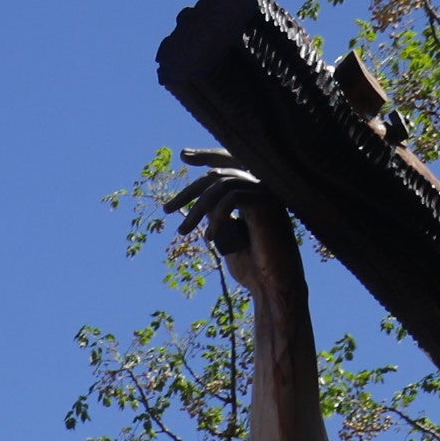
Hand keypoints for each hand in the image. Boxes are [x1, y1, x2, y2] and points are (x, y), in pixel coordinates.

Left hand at [170, 157, 295, 287]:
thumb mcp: (227, 234)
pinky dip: (216, 217)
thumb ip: (217, 214)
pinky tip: (209, 237)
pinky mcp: (267, 202)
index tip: (184, 155)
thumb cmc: (252, 266)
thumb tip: (200, 200)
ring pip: (221, 185)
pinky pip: (232, 198)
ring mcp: (267, 192)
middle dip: (189, 191)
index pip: (229, 163)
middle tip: (166, 209)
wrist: (272, 285)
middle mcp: (264, 186)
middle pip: (219, 172)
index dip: (207, 155)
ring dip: (196, 209)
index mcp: (255, 191)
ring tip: (182, 232)